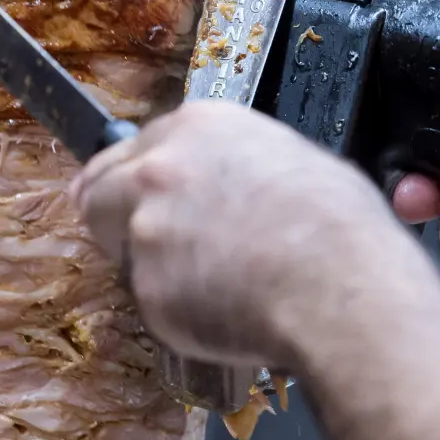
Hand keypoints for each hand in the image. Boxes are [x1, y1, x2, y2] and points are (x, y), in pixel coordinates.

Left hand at [72, 101, 425, 368]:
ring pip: (125, 252)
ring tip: (214, 283)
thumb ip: (232, 163)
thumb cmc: (340, 227)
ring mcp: (146, 229)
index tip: (136, 197)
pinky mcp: (147, 287)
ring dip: (153, 268)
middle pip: (97, 191)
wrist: (342, 290)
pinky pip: (153, 302)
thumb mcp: (293, 160)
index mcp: (197, 127)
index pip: (131, 149)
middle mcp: (158, 170)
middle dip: (113, 217)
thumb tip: (228, 182)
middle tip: (142, 244)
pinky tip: (225, 311)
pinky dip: (178, 312)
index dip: (135, 179)